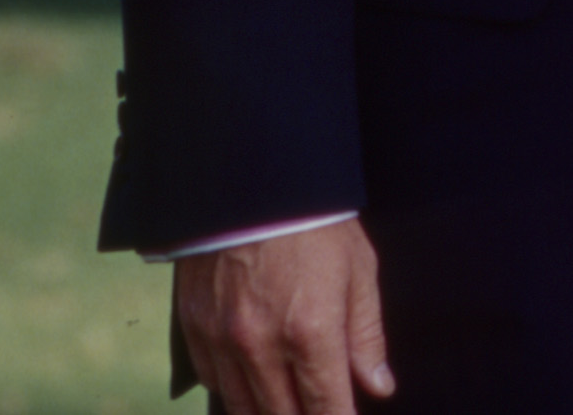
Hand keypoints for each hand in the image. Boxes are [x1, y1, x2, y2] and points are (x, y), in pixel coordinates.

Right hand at [174, 221, 395, 414]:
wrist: (251, 181)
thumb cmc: (316, 224)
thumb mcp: (358, 273)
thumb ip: (366, 337)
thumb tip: (378, 388)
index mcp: (311, 333)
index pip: (326, 409)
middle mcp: (261, 346)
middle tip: (318, 410)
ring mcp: (222, 341)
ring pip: (243, 408)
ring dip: (268, 412)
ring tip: (288, 405)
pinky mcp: (194, 330)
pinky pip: (212, 383)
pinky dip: (234, 391)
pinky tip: (253, 386)